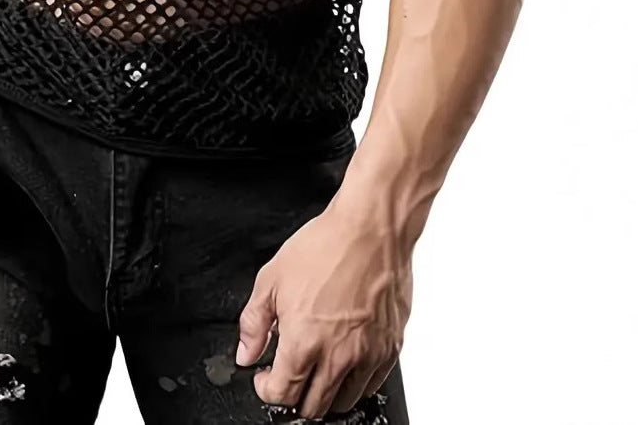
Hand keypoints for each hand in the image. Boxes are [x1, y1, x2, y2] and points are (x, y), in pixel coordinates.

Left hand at [236, 198, 411, 418]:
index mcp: (304, 341)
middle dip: (294, 395)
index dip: (267, 389)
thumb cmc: (325, 246)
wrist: (371, 229)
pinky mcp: (390, 349)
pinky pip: (372, 386)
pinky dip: (355, 383)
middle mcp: (338, 356)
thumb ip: (254, 322)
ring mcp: (368, 356)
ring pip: (344, 403)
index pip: (282, 394)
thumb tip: (246, 353)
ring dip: (325, 393)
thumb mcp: (272, 278)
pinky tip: (344, 360)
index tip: (266, 376)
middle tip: (290, 373)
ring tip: (316, 368)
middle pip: (312, 407)